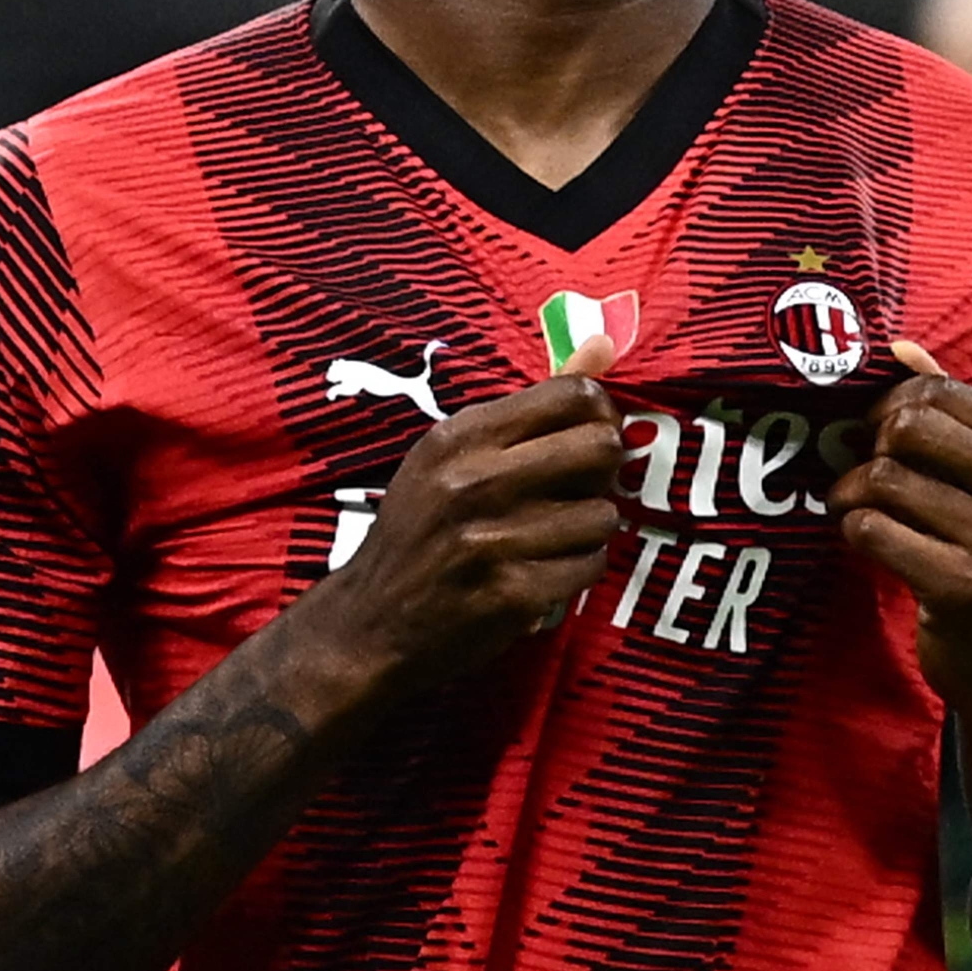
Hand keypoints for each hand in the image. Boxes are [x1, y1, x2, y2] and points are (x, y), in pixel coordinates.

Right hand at [299, 335, 624, 690]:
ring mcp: (492, 539)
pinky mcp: (510, 593)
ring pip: (603, 514)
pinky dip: (575, 571)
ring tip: (550, 538)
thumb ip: (532, 405)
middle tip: (579, 490)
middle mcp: (474, 481)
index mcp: (460, 437)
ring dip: (588, 530)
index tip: (589, 438)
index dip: (599, 416)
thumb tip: (605, 344)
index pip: (574, 395)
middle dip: (604, 472)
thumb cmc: (420, 531)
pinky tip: (542, 573)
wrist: (366, 626)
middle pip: (601, 447)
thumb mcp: (453, 457)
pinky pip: (589, 565)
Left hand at [827, 340, 971, 710]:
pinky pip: (873, 532)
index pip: (938, 392)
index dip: (887, 409)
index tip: (875, 436)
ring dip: (850, 497)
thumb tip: (901, 349)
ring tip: (857, 513)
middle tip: (863, 477)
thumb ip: (952, 413)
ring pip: (882, 480)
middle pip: (906, 427)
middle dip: (867, 449)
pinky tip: (868, 545)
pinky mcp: (967, 586)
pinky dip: (855, 534)